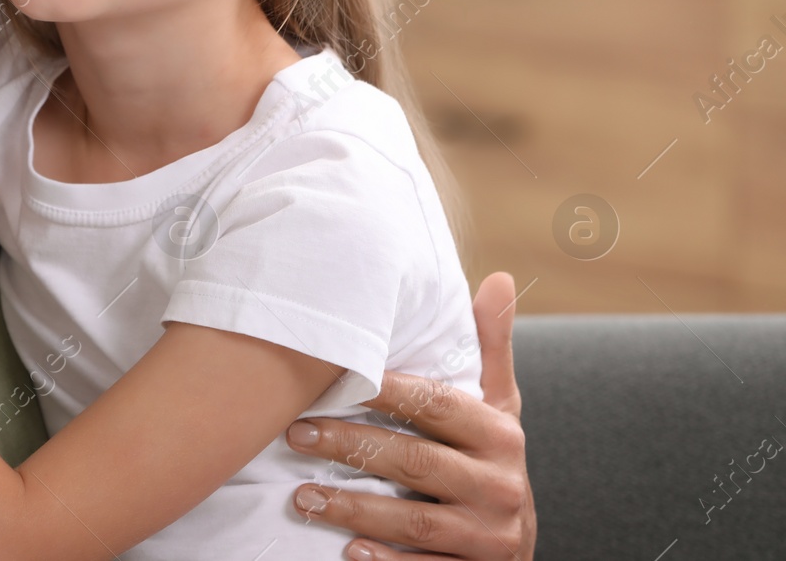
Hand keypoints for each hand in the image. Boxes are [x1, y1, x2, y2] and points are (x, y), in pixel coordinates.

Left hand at [284, 272, 533, 559]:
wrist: (515, 549)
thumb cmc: (490, 463)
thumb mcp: (499, 408)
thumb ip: (490, 348)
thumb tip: (497, 276)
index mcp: (501, 435)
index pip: (436, 404)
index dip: (385, 391)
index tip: (333, 378)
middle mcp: (501, 486)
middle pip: (415, 460)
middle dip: (350, 446)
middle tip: (294, 432)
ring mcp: (489, 537)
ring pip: (413, 518)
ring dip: (352, 506)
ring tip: (301, 495)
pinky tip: (347, 550)